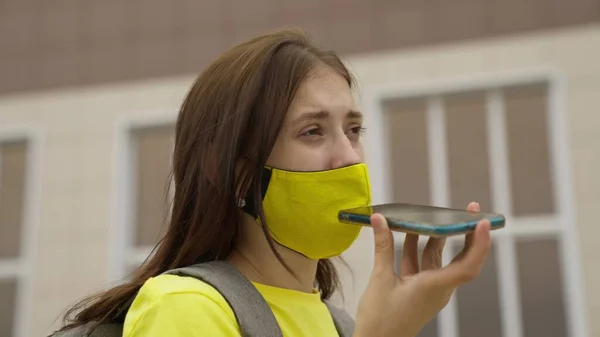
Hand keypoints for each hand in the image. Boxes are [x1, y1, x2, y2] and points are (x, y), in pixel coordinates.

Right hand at [353, 202, 490, 336]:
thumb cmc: (381, 319)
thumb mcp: (380, 279)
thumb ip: (383, 248)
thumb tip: (379, 220)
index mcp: (435, 287)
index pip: (468, 265)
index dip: (479, 243)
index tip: (482, 222)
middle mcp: (439, 288)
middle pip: (462, 258)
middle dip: (468, 233)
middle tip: (472, 209)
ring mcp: (430, 289)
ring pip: (440, 258)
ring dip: (436, 237)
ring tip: (435, 213)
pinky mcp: (420, 290)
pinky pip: (425, 264)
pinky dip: (419, 248)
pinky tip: (409, 233)